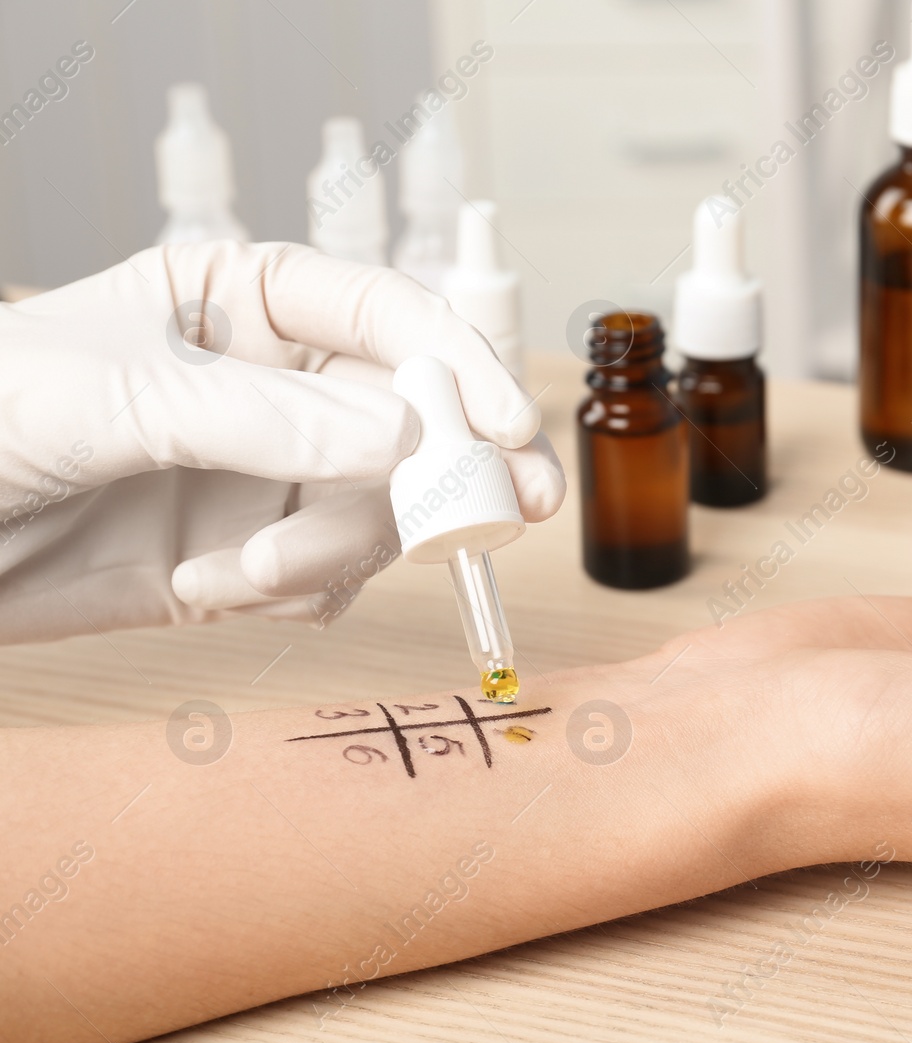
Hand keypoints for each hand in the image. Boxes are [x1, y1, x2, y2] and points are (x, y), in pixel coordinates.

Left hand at [0, 241, 564, 641]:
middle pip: (417, 419)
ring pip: (381, 512)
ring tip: (247, 575)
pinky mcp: (252, 561)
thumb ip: (269, 416)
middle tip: (515, 507)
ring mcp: (271, 476)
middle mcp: (278, 387)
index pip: (388, 314)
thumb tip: (410, 431)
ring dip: (333, 552)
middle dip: (460, 467)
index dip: (457, 362)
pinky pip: (332, 581)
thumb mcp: (124, 400)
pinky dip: (290, 597)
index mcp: (246, 302)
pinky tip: (214, 590)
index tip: (501, 423)